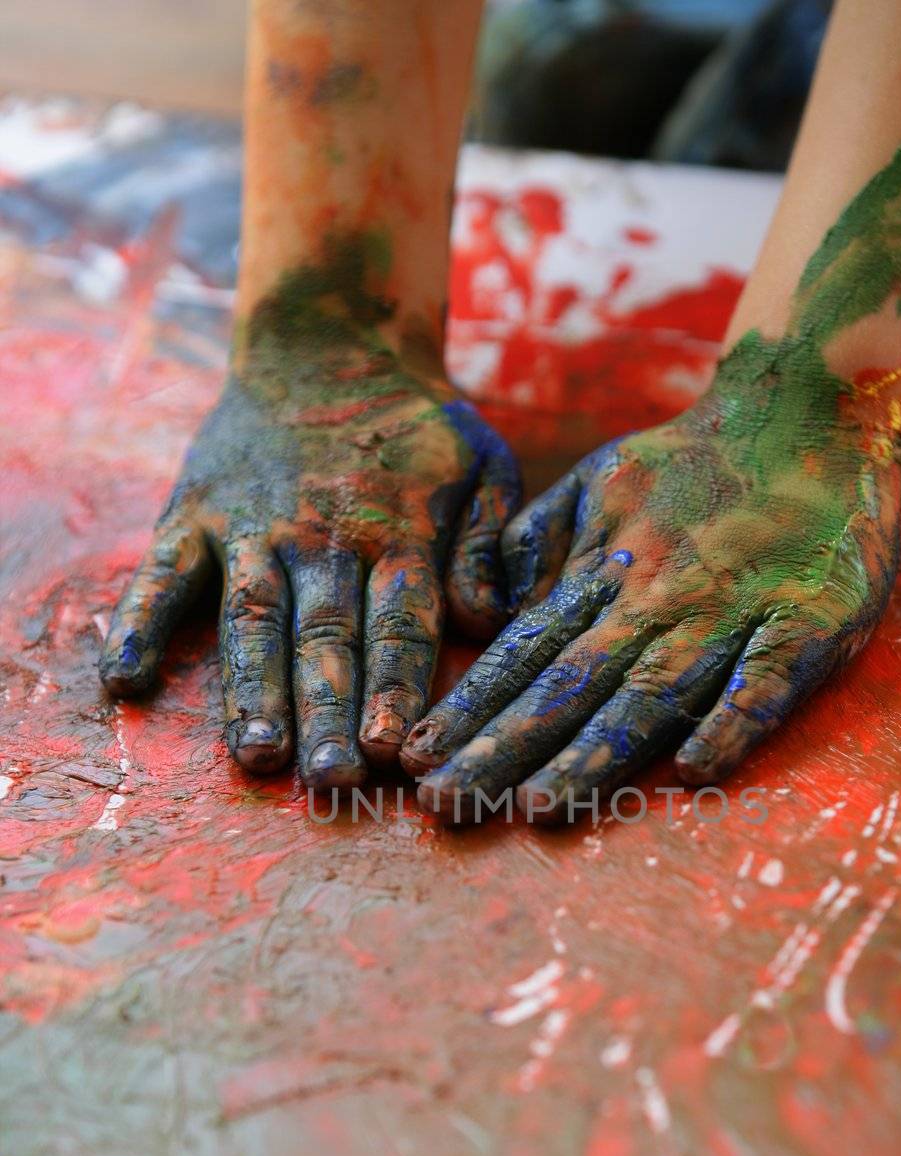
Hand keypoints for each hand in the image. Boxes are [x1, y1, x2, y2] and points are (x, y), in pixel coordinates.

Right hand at [99, 336, 520, 787]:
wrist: (328, 342)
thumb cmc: (416, 426)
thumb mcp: (481, 465)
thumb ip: (488, 544)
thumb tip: (490, 621)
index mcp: (399, 531)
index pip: (398, 624)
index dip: (393, 688)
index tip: (391, 750)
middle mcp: (324, 536)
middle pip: (326, 637)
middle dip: (329, 713)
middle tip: (331, 781)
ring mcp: (254, 526)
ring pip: (253, 618)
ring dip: (253, 689)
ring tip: (256, 754)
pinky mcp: (196, 513)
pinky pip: (163, 572)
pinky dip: (140, 621)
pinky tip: (125, 679)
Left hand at [400, 335, 900, 822]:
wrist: (812, 406)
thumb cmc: (696, 462)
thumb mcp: (599, 482)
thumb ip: (537, 544)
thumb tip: (483, 611)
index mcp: (606, 572)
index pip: (524, 652)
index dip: (470, 708)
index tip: (416, 761)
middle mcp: (658, 598)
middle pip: (572, 684)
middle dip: (505, 748)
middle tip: (448, 805)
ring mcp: (732, 612)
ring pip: (654, 692)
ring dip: (597, 753)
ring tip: (541, 809)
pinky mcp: (807, 622)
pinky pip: (767, 679)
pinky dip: (734, 721)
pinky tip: (697, 772)